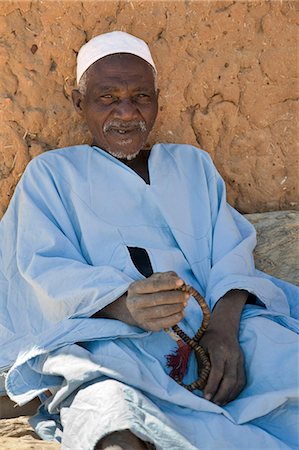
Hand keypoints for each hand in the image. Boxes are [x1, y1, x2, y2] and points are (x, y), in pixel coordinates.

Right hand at [126, 271, 188, 330]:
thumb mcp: (154, 280)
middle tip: (186, 295)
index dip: (169, 283)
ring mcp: (140, 316)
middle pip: (159, 299)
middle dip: (176, 296)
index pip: (154, 285)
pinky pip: (165, 323)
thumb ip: (166, 277)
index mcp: (136, 288)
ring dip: (177, 307)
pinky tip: (181, 312)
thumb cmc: (148, 291)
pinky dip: (176, 317)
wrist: (136, 309)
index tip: (181, 282)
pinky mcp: (148, 326)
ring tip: (184, 303)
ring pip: (162, 311)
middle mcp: (135, 302)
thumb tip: (179, 281)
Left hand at [197, 290, 247, 404]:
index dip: (212, 385)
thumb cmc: (209, 338)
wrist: (224, 327)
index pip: (218, 371)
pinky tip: (227, 397)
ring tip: (220, 403)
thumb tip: (201, 386)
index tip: (206, 397)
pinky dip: (235, 391)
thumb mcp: (200, 348)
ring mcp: (239, 360)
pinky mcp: (243, 364)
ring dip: (229, 395)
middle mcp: (232, 355)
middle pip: (230, 379)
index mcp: (219, 350)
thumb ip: (202, 366)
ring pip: (238, 382)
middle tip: (213, 404)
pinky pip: (242, 381)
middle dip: (221, 394)